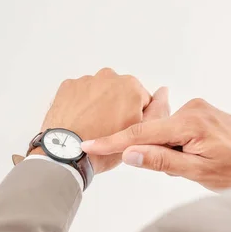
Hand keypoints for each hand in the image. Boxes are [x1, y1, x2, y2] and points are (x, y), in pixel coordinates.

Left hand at [38, 68, 153, 173]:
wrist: (66, 154)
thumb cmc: (102, 150)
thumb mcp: (138, 136)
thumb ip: (156, 112)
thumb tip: (164, 93)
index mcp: (131, 87)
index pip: (142, 100)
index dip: (136, 117)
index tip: (125, 129)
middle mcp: (109, 77)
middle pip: (120, 93)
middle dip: (117, 107)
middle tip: (108, 130)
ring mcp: (86, 80)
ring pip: (99, 92)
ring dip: (98, 105)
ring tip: (92, 127)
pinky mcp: (68, 86)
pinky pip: (79, 94)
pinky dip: (80, 104)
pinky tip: (79, 121)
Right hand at [81, 98, 230, 189]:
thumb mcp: (199, 172)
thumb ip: (162, 161)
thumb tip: (128, 154)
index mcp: (190, 122)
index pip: (140, 135)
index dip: (111, 142)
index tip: (86, 146)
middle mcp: (192, 108)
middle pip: (153, 134)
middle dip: (155, 156)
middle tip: (181, 172)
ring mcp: (199, 109)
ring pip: (166, 135)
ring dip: (171, 155)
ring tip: (198, 168)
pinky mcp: (203, 114)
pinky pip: (177, 132)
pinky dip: (179, 148)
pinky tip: (198, 160)